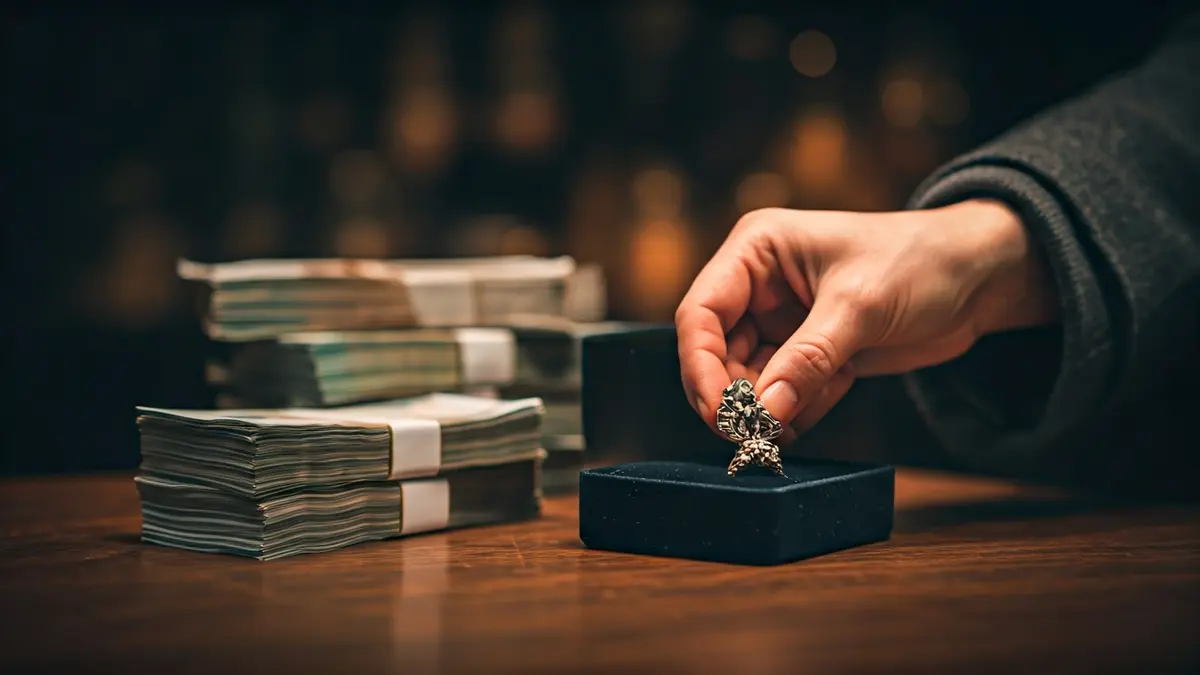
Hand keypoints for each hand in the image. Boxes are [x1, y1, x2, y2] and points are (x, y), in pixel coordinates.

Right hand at [674, 199, 1058, 440]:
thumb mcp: (860, 306)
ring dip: (769, 410)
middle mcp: (759, 286)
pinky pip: (783, 395)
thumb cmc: (921, 261)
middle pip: (716, 353)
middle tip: (751, 435)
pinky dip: (798, 411)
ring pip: (748, 381)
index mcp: (756, 251)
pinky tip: (829, 400)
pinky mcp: (808, 353)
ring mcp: (782, 322)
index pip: (701, 313)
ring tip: (798, 420)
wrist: (981, 276)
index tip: (718, 412)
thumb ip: (808, 360)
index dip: (700, 365)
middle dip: (734, 397)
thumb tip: (763, 411)